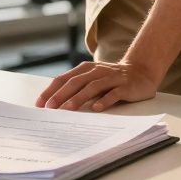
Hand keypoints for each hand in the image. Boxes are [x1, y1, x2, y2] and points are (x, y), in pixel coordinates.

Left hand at [36, 61, 157, 111]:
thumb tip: (55, 105)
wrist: (141, 72)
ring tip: (68, 110)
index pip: (63, 79)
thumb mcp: (92, 81)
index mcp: (85, 69)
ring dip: (79, 98)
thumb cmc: (111, 80)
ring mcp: (111, 77)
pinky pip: (113, 93)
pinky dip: (104, 100)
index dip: (51, 91)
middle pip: (75, 82)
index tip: (40, 104)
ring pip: (92, 87)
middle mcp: (96, 71)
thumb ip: (77, 89)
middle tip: (50, 108)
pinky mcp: (125, 86)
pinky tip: (96, 108)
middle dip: (61, 96)